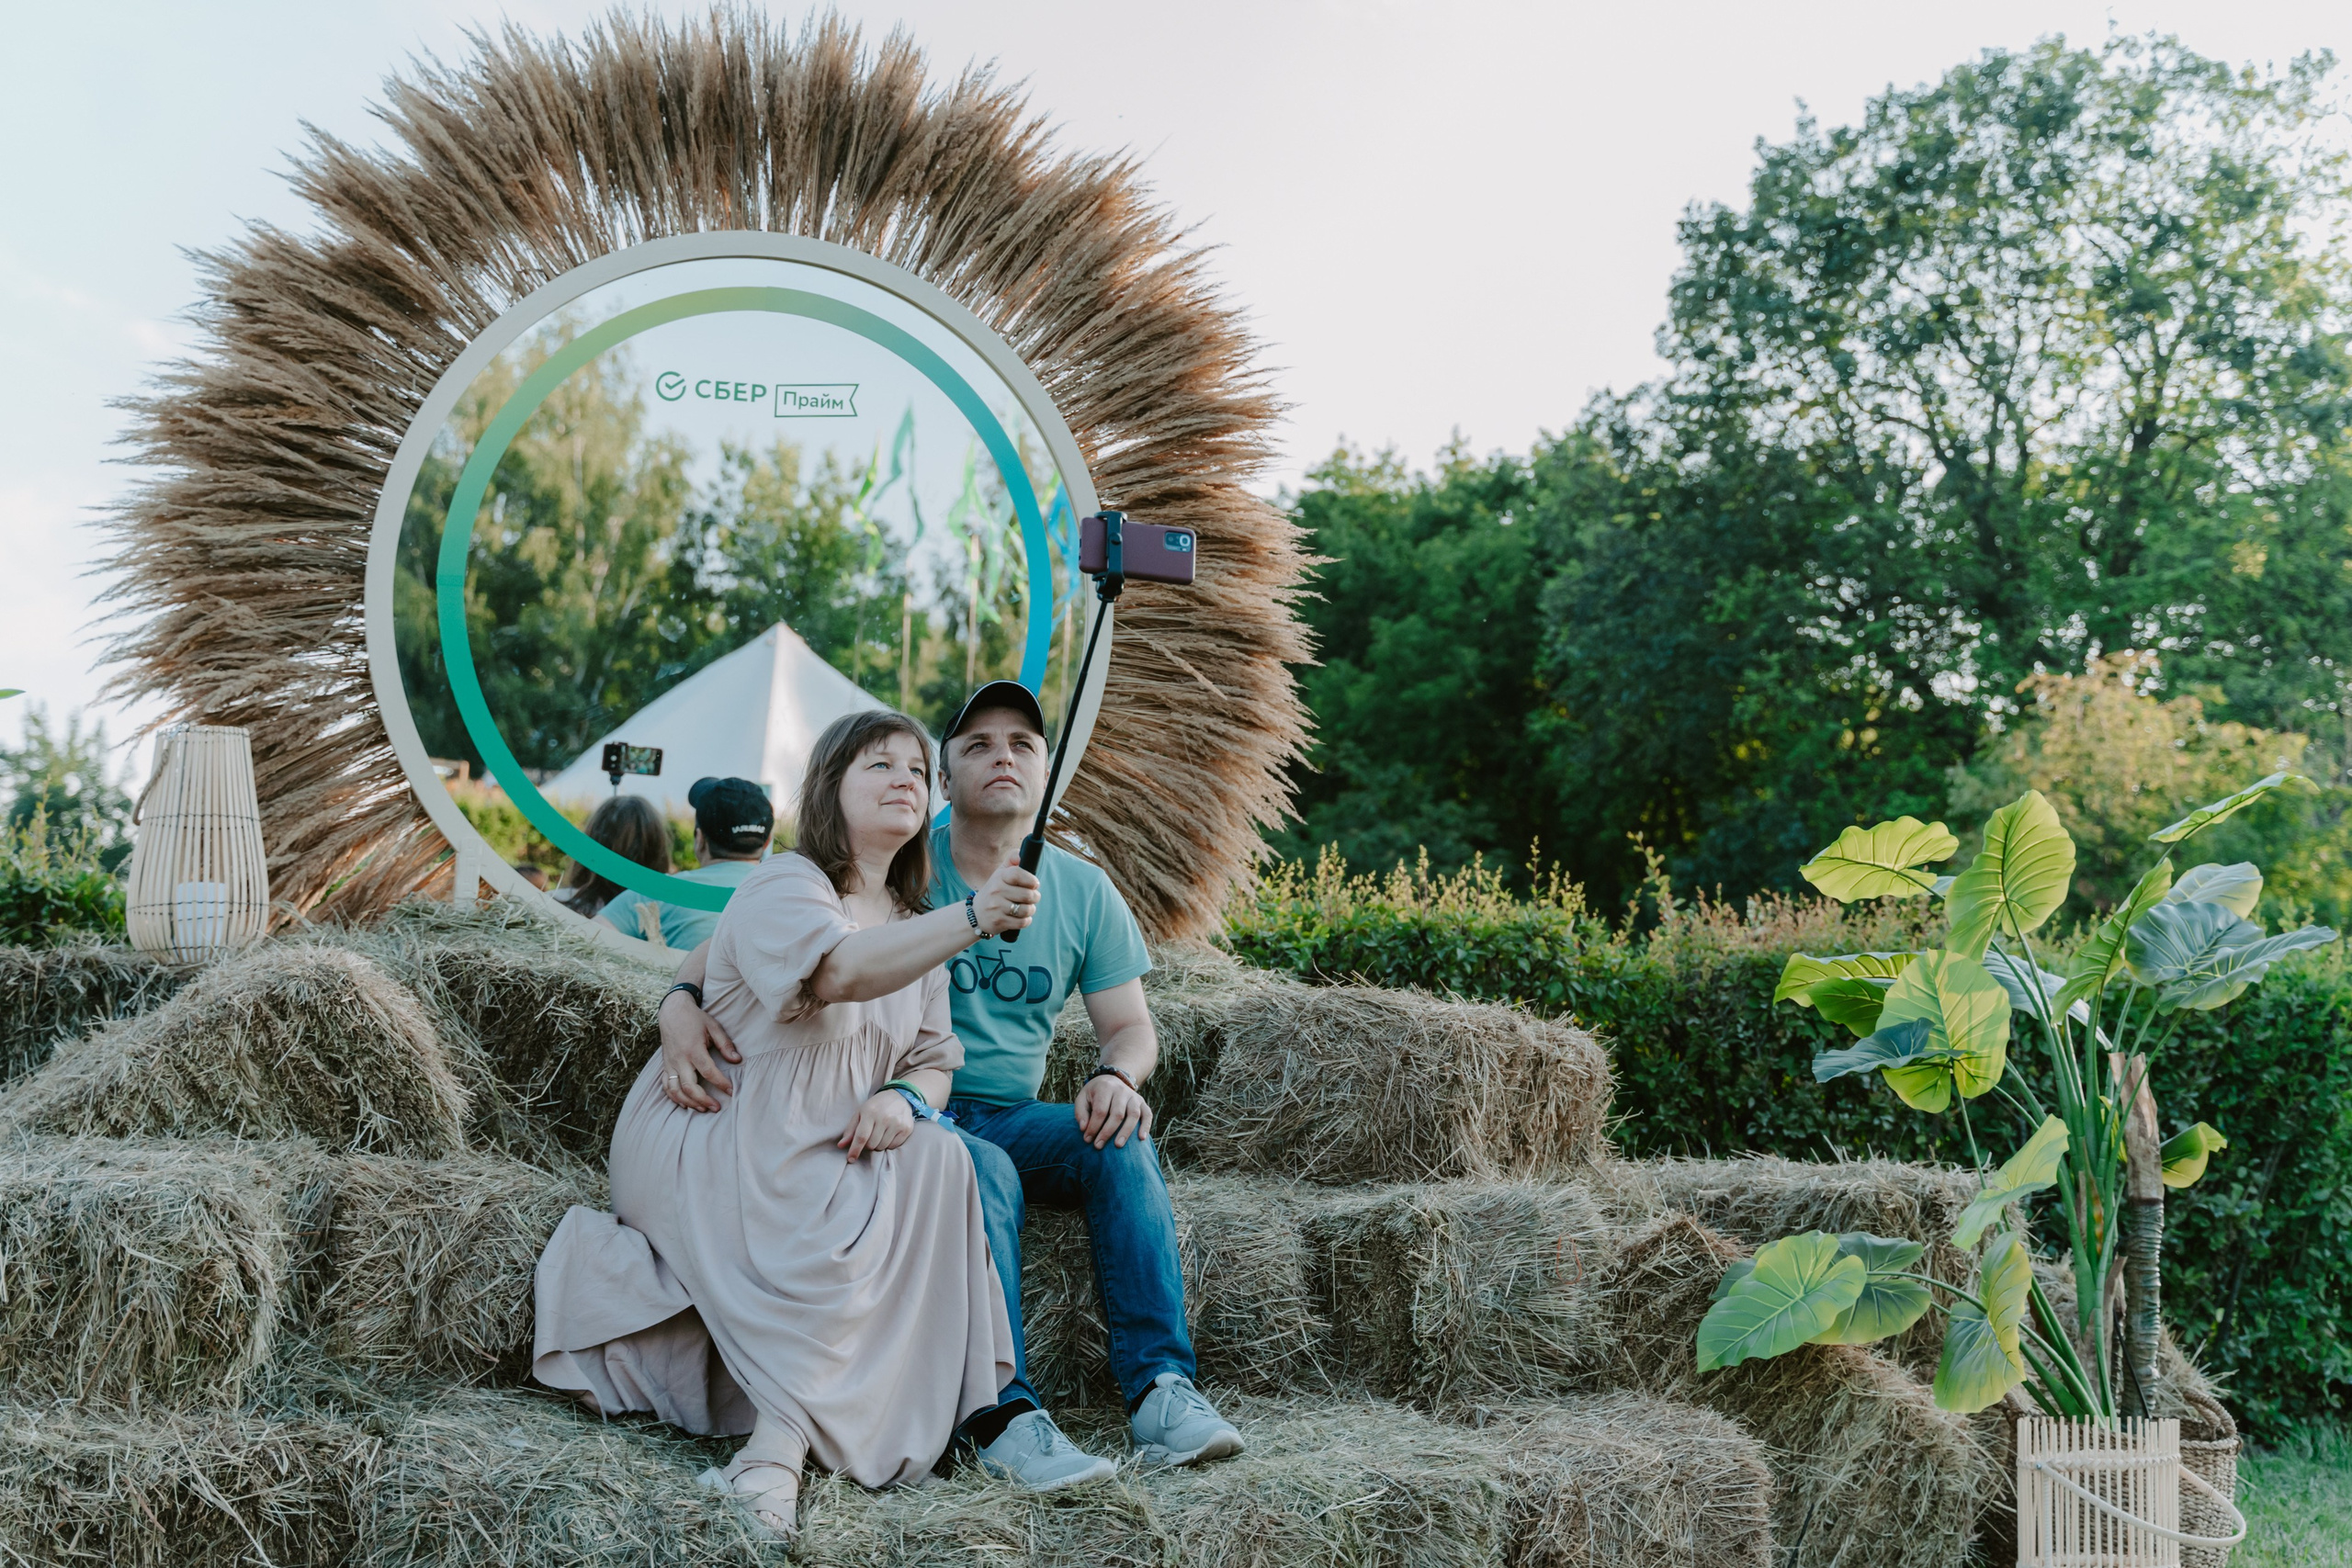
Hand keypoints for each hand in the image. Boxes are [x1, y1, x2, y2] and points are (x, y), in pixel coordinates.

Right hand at [659, 989, 740, 1111]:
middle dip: (703, 1100)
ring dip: (689, 1103)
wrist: (672, 1011)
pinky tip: (686, 1104)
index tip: (731, 1091)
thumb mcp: (713, 1027)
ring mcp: (670, 1064)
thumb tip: (737, 1060)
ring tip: (703, 1109)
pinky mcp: (665, 1065)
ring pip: (675, 1090)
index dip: (721, 1083)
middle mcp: (679, 1059)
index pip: (708, 1071)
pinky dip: (674, 1098)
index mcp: (693, 1049)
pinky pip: (666, 1086)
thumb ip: (725, 1044)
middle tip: (717, 1108)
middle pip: (689, 1087)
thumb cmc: (695, 1019)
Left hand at [839, 1090, 915, 1159]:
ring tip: (880, 1133)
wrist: (900, 1096)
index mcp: (870, 1112)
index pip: (861, 1137)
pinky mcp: (906, 1129)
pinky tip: (889, 1133)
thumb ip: (850, 1130)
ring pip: (882, 1147)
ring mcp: (897, 1124)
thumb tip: (841, 1146)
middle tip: (871, 1135)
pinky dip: (889, 1144)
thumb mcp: (860, 1113)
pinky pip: (893, 1146)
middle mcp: (885, 1118)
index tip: (851, 1159)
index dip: (855, 1150)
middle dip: (868, 1144)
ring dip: (878, 1144)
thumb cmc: (876, 1106)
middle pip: (871, 1144)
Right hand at [972, 860, 1039, 937]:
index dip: (1031, 879)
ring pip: (1026, 910)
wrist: (976, 914)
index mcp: (999, 877)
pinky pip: (1022, 922)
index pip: (1018, 873)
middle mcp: (996, 891)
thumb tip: (1022, 853)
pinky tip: (1021, 917)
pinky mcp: (999, 922)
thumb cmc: (995, 891)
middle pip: (1027, 894)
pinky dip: (1026, 920)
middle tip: (1033, 897)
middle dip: (1035, 897)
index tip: (1034, 884)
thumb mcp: (1000, 873)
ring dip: (1031, 910)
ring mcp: (997, 907)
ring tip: (1027, 908)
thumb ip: (1012, 859)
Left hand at [1075, 1072, 1151, 1149]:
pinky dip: (1146, 1126)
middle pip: (1117, 1114)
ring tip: (1118, 1145)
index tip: (1087, 1139)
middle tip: (1098, 1146)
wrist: (1111, 1079)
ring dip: (1126, 1131)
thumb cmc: (1094, 1093)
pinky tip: (1141, 1138)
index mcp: (1105, 1088)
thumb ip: (1081, 1113)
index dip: (1093, 1126)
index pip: (1100, 1110)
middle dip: (1107, 1132)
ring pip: (1133, 1114)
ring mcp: (1134, 1096)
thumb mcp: (1083, 1098)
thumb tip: (1084, 1128)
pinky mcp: (1142, 1102)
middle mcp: (1121, 1091)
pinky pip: (1147, 1114)